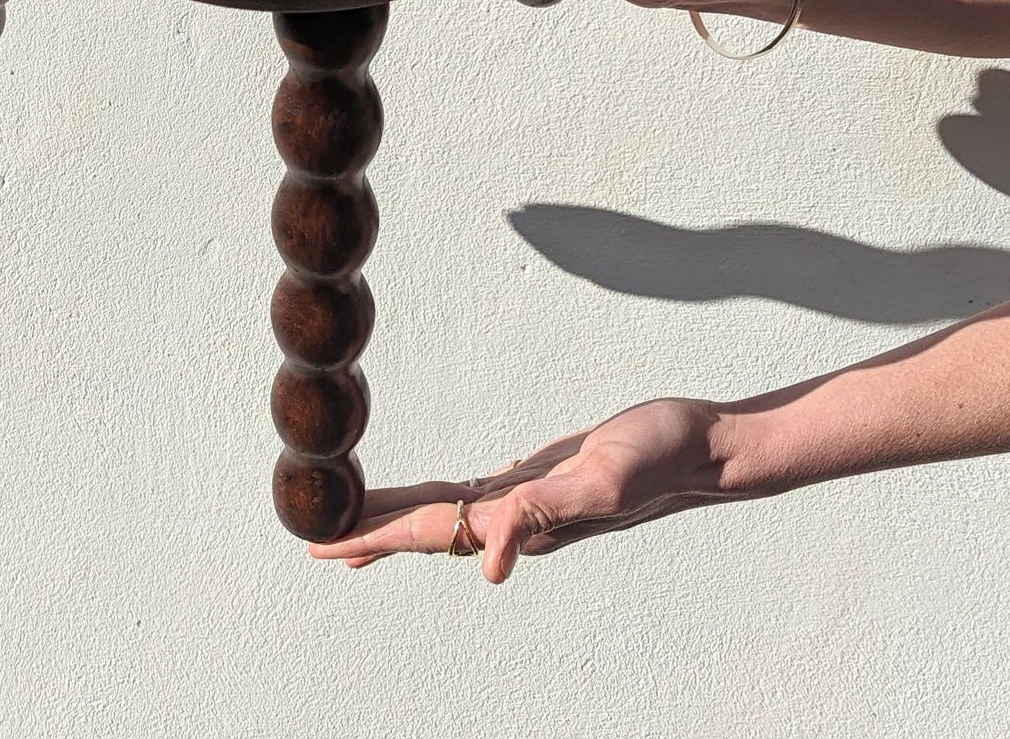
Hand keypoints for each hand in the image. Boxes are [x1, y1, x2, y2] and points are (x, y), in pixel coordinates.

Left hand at [308, 398, 729, 582]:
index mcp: (518, 522)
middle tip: (311, 538)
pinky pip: (473, 494)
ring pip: (444, 513)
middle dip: (367, 533)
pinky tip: (428, 501)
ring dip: (395, 518)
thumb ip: (545, 515)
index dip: (373, 535)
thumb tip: (488, 563)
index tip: (322, 543)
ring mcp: (525, 503)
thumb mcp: (602, 482)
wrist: (698, 447)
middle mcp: (514, 520)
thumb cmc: (657, 459)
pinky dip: (438, 497)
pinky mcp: (538, 480)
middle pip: (425, 530)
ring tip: (349, 522)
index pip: (428, 532)